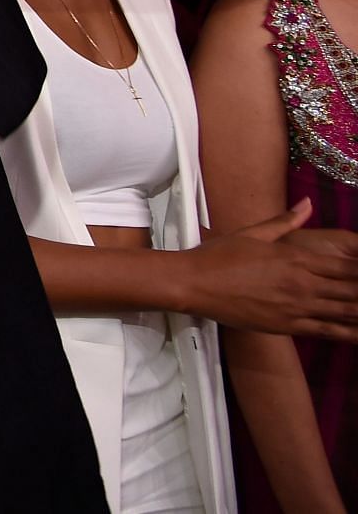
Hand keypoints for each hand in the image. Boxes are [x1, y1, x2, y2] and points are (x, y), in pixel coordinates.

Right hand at [182, 199, 357, 339]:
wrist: (194, 284)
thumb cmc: (220, 256)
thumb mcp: (253, 233)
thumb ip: (285, 221)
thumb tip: (307, 203)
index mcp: (296, 257)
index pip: (347, 265)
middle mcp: (303, 283)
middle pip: (352, 289)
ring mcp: (298, 308)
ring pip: (346, 312)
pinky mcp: (289, 327)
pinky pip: (329, 332)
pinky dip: (350, 332)